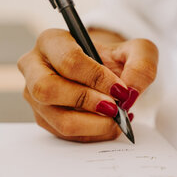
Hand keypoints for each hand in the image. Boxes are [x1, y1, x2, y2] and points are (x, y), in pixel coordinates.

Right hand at [18, 28, 157, 141]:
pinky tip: (110, 124)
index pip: (68, 60)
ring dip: (93, 124)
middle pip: (47, 89)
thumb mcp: (136, 51)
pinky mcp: (44, 118)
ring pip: (57, 119)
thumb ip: (142, 64)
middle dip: (86, 102)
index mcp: (51, 41)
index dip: (96, 78)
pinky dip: (93, 134)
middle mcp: (34, 68)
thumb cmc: (113, 60)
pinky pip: (66, 135)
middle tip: (114, 107)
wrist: (105, 75)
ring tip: (116, 118)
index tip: (120, 90)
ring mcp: (35, 96)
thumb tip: (131, 92)